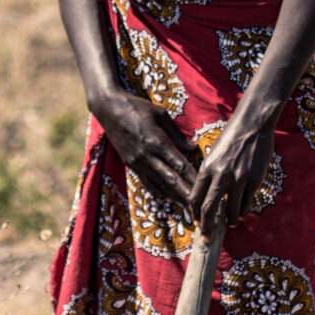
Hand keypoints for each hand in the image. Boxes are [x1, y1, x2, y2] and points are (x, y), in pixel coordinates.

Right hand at [94, 89, 198, 207]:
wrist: (108, 109)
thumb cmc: (137, 107)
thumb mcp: (160, 114)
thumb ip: (176, 134)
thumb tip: (192, 148)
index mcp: (157, 142)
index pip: (180, 165)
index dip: (193, 179)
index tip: (205, 188)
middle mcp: (147, 156)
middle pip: (171, 180)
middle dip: (186, 194)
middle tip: (199, 207)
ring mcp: (137, 162)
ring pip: (159, 185)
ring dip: (174, 197)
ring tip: (187, 208)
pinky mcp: (130, 164)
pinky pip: (146, 182)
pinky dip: (158, 191)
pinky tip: (167, 198)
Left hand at [192, 106, 275, 233]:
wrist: (252, 126)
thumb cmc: (231, 138)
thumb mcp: (213, 155)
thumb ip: (209, 174)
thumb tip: (207, 195)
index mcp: (206, 168)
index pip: (195, 198)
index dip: (195, 213)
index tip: (197, 222)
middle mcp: (220, 175)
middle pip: (209, 209)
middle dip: (207, 226)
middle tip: (208, 237)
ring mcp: (238, 179)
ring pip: (230, 210)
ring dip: (230, 220)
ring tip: (231, 223)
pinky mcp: (253, 180)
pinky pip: (246, 203)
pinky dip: (243, 211)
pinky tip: (242, 212)